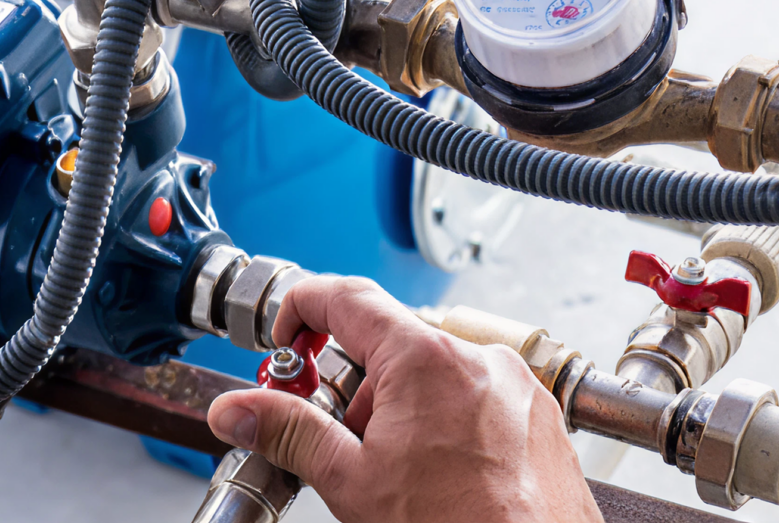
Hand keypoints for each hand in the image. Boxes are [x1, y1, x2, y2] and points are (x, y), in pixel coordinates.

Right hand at [206, 276, 601, 522]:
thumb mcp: (352, 481)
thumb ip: (288, 433)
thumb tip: (238, 410)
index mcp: (426, 360)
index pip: (345, 297)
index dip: (301, 310)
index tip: (285, 339)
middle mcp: (479, 359)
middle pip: (392, 345)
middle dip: (355, 388)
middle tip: (341, 439)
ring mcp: (516, 386)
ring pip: (437, 374)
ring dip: (403, 410)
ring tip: (400, 472)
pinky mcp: (539, 414)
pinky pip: (479, 397)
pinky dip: (448, 423)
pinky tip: (441, 474)